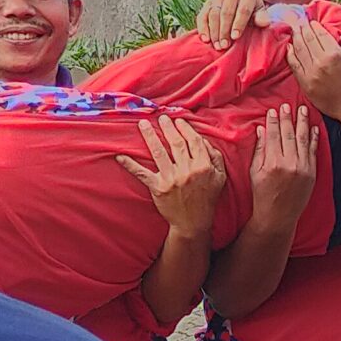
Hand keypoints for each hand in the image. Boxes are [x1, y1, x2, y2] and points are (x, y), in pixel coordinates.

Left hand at [116, 116, 226, 240]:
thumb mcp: (220, 178)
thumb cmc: (207, 199)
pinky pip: (142, 174)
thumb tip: (204, 141)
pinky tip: (120, 156)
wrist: (193, 223)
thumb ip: (216, 157)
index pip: (193, 142)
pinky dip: (130, 165)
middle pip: (175, 143)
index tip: (179, 121)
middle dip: (168, 128)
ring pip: (158, 153)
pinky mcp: (158, 188)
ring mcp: (171, 179)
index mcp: (203, 166)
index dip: (185, 129)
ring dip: (150, 136)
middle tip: (161, 117)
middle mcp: (187, 171)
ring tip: (143, 124)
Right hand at [197, 0, 266, 50]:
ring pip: (213, 14)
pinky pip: (202, 16)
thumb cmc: (253, 12)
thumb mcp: (260, 13)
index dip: (239, 24)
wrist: (241, 3)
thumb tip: (264, 22)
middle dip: (225, 30)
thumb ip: (262, 17)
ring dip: (214, 32)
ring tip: (217, 46)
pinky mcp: (207, 2)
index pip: (243, 10)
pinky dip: (203, 28)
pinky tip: (205, 39)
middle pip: (226, 13)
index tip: (235, 37)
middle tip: (224, 46)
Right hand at [247, 106, 320, 225]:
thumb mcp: (254, 172)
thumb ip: (259, 150)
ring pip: (303, 140)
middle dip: (287, 118)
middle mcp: (288, 164)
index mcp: (272, 163)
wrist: (277, 216)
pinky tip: (314, 128)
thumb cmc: (262, 194)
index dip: (273, 122)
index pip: (273, 135)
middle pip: (288, 134)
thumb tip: (261, 130)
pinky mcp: (312, 173)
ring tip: (302, 110)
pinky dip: (314, 139)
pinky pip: (313, 151)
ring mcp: (302, 168)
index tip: (272, 111)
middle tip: (287, 105)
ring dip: (303, 123)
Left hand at [287, 18, 340, 125]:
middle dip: (303, 29)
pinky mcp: (306, 85)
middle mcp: (321, 63)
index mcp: (336, 55)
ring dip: (296, 39)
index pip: (320, 35)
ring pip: (299, 51)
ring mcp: (311, 75)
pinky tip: (290, 48)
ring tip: (295, 31)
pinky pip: (295, 66)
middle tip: (300, 23)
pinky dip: (290, 55)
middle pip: (308, 40)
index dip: (315, 27)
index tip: (312, 22)